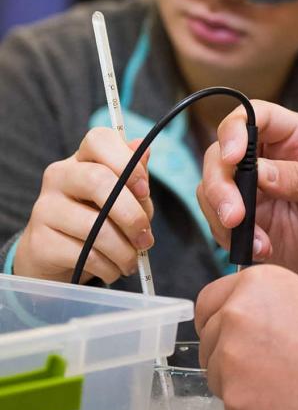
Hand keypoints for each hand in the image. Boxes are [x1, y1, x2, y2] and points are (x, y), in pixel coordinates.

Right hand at [15, 127, 153, 283]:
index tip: (144, 189)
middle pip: (97, 181)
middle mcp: (59, 177)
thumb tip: (145, 148)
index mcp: (82, 159)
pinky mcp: (40, 241)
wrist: (55, 257)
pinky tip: (112, 269)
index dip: (127, 161)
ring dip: (123, 250)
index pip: (98, 139)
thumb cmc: (96, 220)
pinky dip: (108, 267)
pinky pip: (85, 254)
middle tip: (145, 238)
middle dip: (131, 214)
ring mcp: (45, 208)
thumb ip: (134, 178)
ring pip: (94, 226)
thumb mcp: (120, 198)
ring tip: (132, 261)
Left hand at [196, 265, 297, 409]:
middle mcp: (235, 315)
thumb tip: (241, 324)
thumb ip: (265, 307)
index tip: (232, 337)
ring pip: (218, 378)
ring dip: (242, 387)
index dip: (218, 322)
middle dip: (230, 357)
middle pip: (208, 342)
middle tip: (271, 370)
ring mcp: (231, 360)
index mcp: (255, 283)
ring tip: (288, 389)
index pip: (208, 302)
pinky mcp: (235, 403)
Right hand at [197, 100, 297, 305]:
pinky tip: (262, 250)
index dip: (235, 130)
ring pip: (212, 189)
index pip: (254, 116)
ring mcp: (255, 192)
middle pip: (221, 154)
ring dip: (221, 214)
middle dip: (218, 183)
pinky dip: (233, 239)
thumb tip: (260, 171)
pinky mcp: (251, 223)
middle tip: (234, 214)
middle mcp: (268, 159)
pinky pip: (222, 225)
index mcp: (295, 137)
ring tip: (254, 240)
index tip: (232, 157)